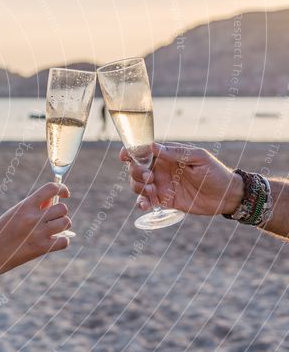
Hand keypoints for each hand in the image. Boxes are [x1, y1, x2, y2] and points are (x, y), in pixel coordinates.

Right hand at [0, 182, 71, 278]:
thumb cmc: (2, 232)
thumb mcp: (14, 213)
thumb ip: (33, 206)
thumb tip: (54, 200)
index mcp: (25, 205)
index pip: (51, 188)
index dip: (62, 188)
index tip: (64, 194)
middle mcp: (33, 217)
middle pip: (62, 208)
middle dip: (60, 213)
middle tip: (52, 219)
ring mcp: (38, 233)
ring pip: (66, 223)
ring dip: (63, 225)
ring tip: (54, 229)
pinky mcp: (42, 248)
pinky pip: (64, 241)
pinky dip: (62, 241)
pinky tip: (53, 241)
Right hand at [120, 142, 243, 215]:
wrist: (227, 196)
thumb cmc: (215, 172)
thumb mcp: (198, 158)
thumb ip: (176, 153)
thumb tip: (153, 146)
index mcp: (167, 155)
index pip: (143, 151)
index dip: (131, 152)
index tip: (125, 156)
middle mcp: (160, 169)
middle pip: (135, 168)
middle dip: (136, 172)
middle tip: (149, 177)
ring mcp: (161, 185)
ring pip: (137, 185)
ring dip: (139, 187)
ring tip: (153, 190)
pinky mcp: (164, 200)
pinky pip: (146, 201)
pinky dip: (141, 203)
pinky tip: (145, 205)